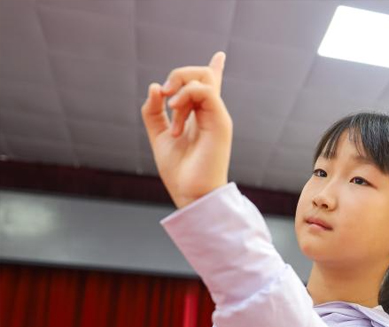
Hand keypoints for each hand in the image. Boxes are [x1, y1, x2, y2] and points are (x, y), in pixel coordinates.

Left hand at [140, 51, 231, 207]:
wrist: (192, 193)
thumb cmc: (179, 171)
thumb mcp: (158, 136)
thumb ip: (153, 112)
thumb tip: (155, 87)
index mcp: (200, 117)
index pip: (210, 87)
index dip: (214, 68)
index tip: (219, 56)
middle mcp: (211, 114)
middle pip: (202, 74)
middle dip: (178, 74)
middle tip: (163, 95)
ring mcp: (217, 116)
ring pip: (203, 77)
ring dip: (179, 85)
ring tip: (170, 108)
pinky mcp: (220, 122)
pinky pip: (205, 91)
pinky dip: (185, 94)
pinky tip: (175, 109)